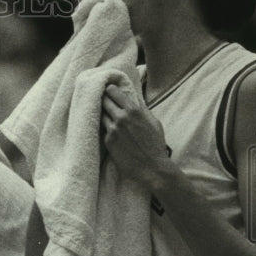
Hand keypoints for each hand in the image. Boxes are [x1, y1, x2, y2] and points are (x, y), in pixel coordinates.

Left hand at [101, 75, 172, 190]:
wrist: (151, 167)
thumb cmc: (155, 144)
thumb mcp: (153, 122)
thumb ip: (142, 110)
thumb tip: (134, 99)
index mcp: (134, 110)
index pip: (113, 92)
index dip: (109, 89)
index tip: (107, 88)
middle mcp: (121, 117)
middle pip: (103, 101)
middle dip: (102, 99)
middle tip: (100, 98)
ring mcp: (112, 129)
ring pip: (100, 114)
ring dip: (101, 113)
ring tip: (102, 112)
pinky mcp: (108, 141)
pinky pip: (102, 129)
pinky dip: (103, 126)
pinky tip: (106, 127)